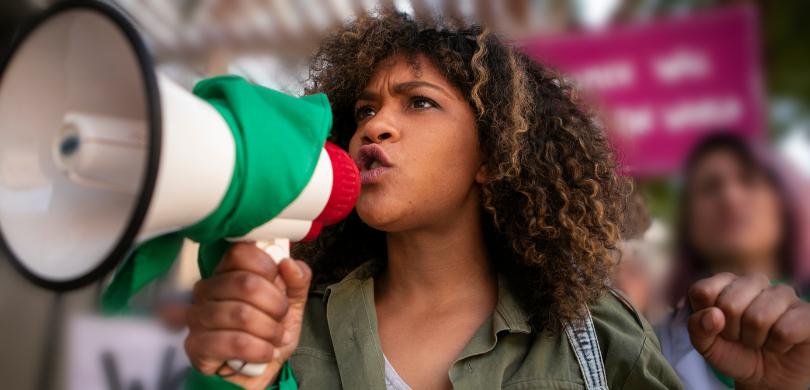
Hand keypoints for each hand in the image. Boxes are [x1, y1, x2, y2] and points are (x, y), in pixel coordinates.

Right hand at [184, 243, 311, 389]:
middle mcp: (208, 290)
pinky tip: (265, 351)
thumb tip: (291, 264)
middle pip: (246, 283)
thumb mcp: (292, 304)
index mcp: (228, 273)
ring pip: (242, 314)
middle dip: (276, 305)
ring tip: (275, 338)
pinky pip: (235, 341)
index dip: (267, 267)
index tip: (278, 283)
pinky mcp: (196, 344)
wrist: (258, 373)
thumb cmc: (268, 335)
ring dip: (270, 330)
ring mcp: (198, 316)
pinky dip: (260, 349)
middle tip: (280, 317)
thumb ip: (297, 280)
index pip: (240, 253)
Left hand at [688, 273, 809, 389]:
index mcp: (725, 282)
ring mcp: (783, 293)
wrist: (765, 377)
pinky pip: (785, 329)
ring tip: (760, 340)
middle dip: (732, 331)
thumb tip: (713, 315)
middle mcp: (754, 281)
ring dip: (755, 339)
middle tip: (741, 337)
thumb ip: (698, 328)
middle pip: (730, 304)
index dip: (708, 319)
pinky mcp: (806, 311)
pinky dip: (777, 345)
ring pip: (758, 317)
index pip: (704, 291)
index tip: (718, 328)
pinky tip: (781, 343)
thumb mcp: (706, 345)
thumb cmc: (734, 353)